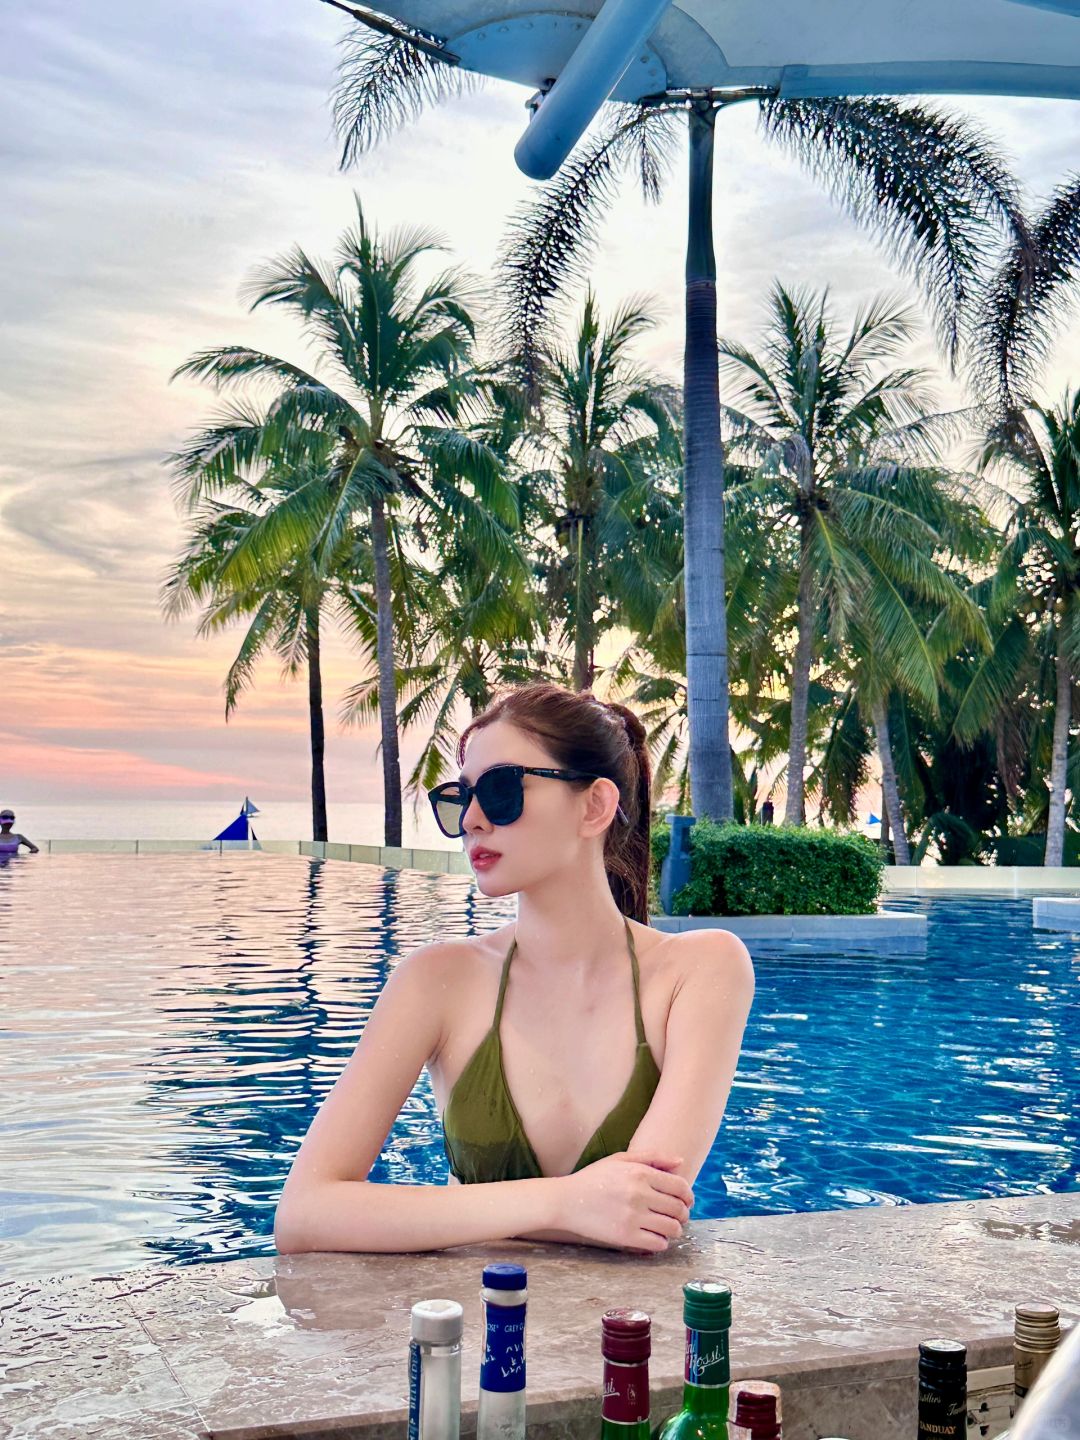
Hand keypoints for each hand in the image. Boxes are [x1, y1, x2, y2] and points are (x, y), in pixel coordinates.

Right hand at [555, 1150, 693, 1253]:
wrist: (566, 1200)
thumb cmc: (594, 1177)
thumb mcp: (621, 1159)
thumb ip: (652, 1157)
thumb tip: (680, 1162)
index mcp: (640, 1173)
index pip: (681, 1187)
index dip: (689, 1196)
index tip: (686, 1201)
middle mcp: (639, 1194)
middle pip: (679, 1209)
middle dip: (683, 1214)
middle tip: (677, 1216)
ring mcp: (633, 1217)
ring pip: (672, 1228)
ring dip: (674, 1229)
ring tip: (666, 1227)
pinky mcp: (626, 1236)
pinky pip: (658, 1244)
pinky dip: (661, 1242)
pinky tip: (653, 1236)